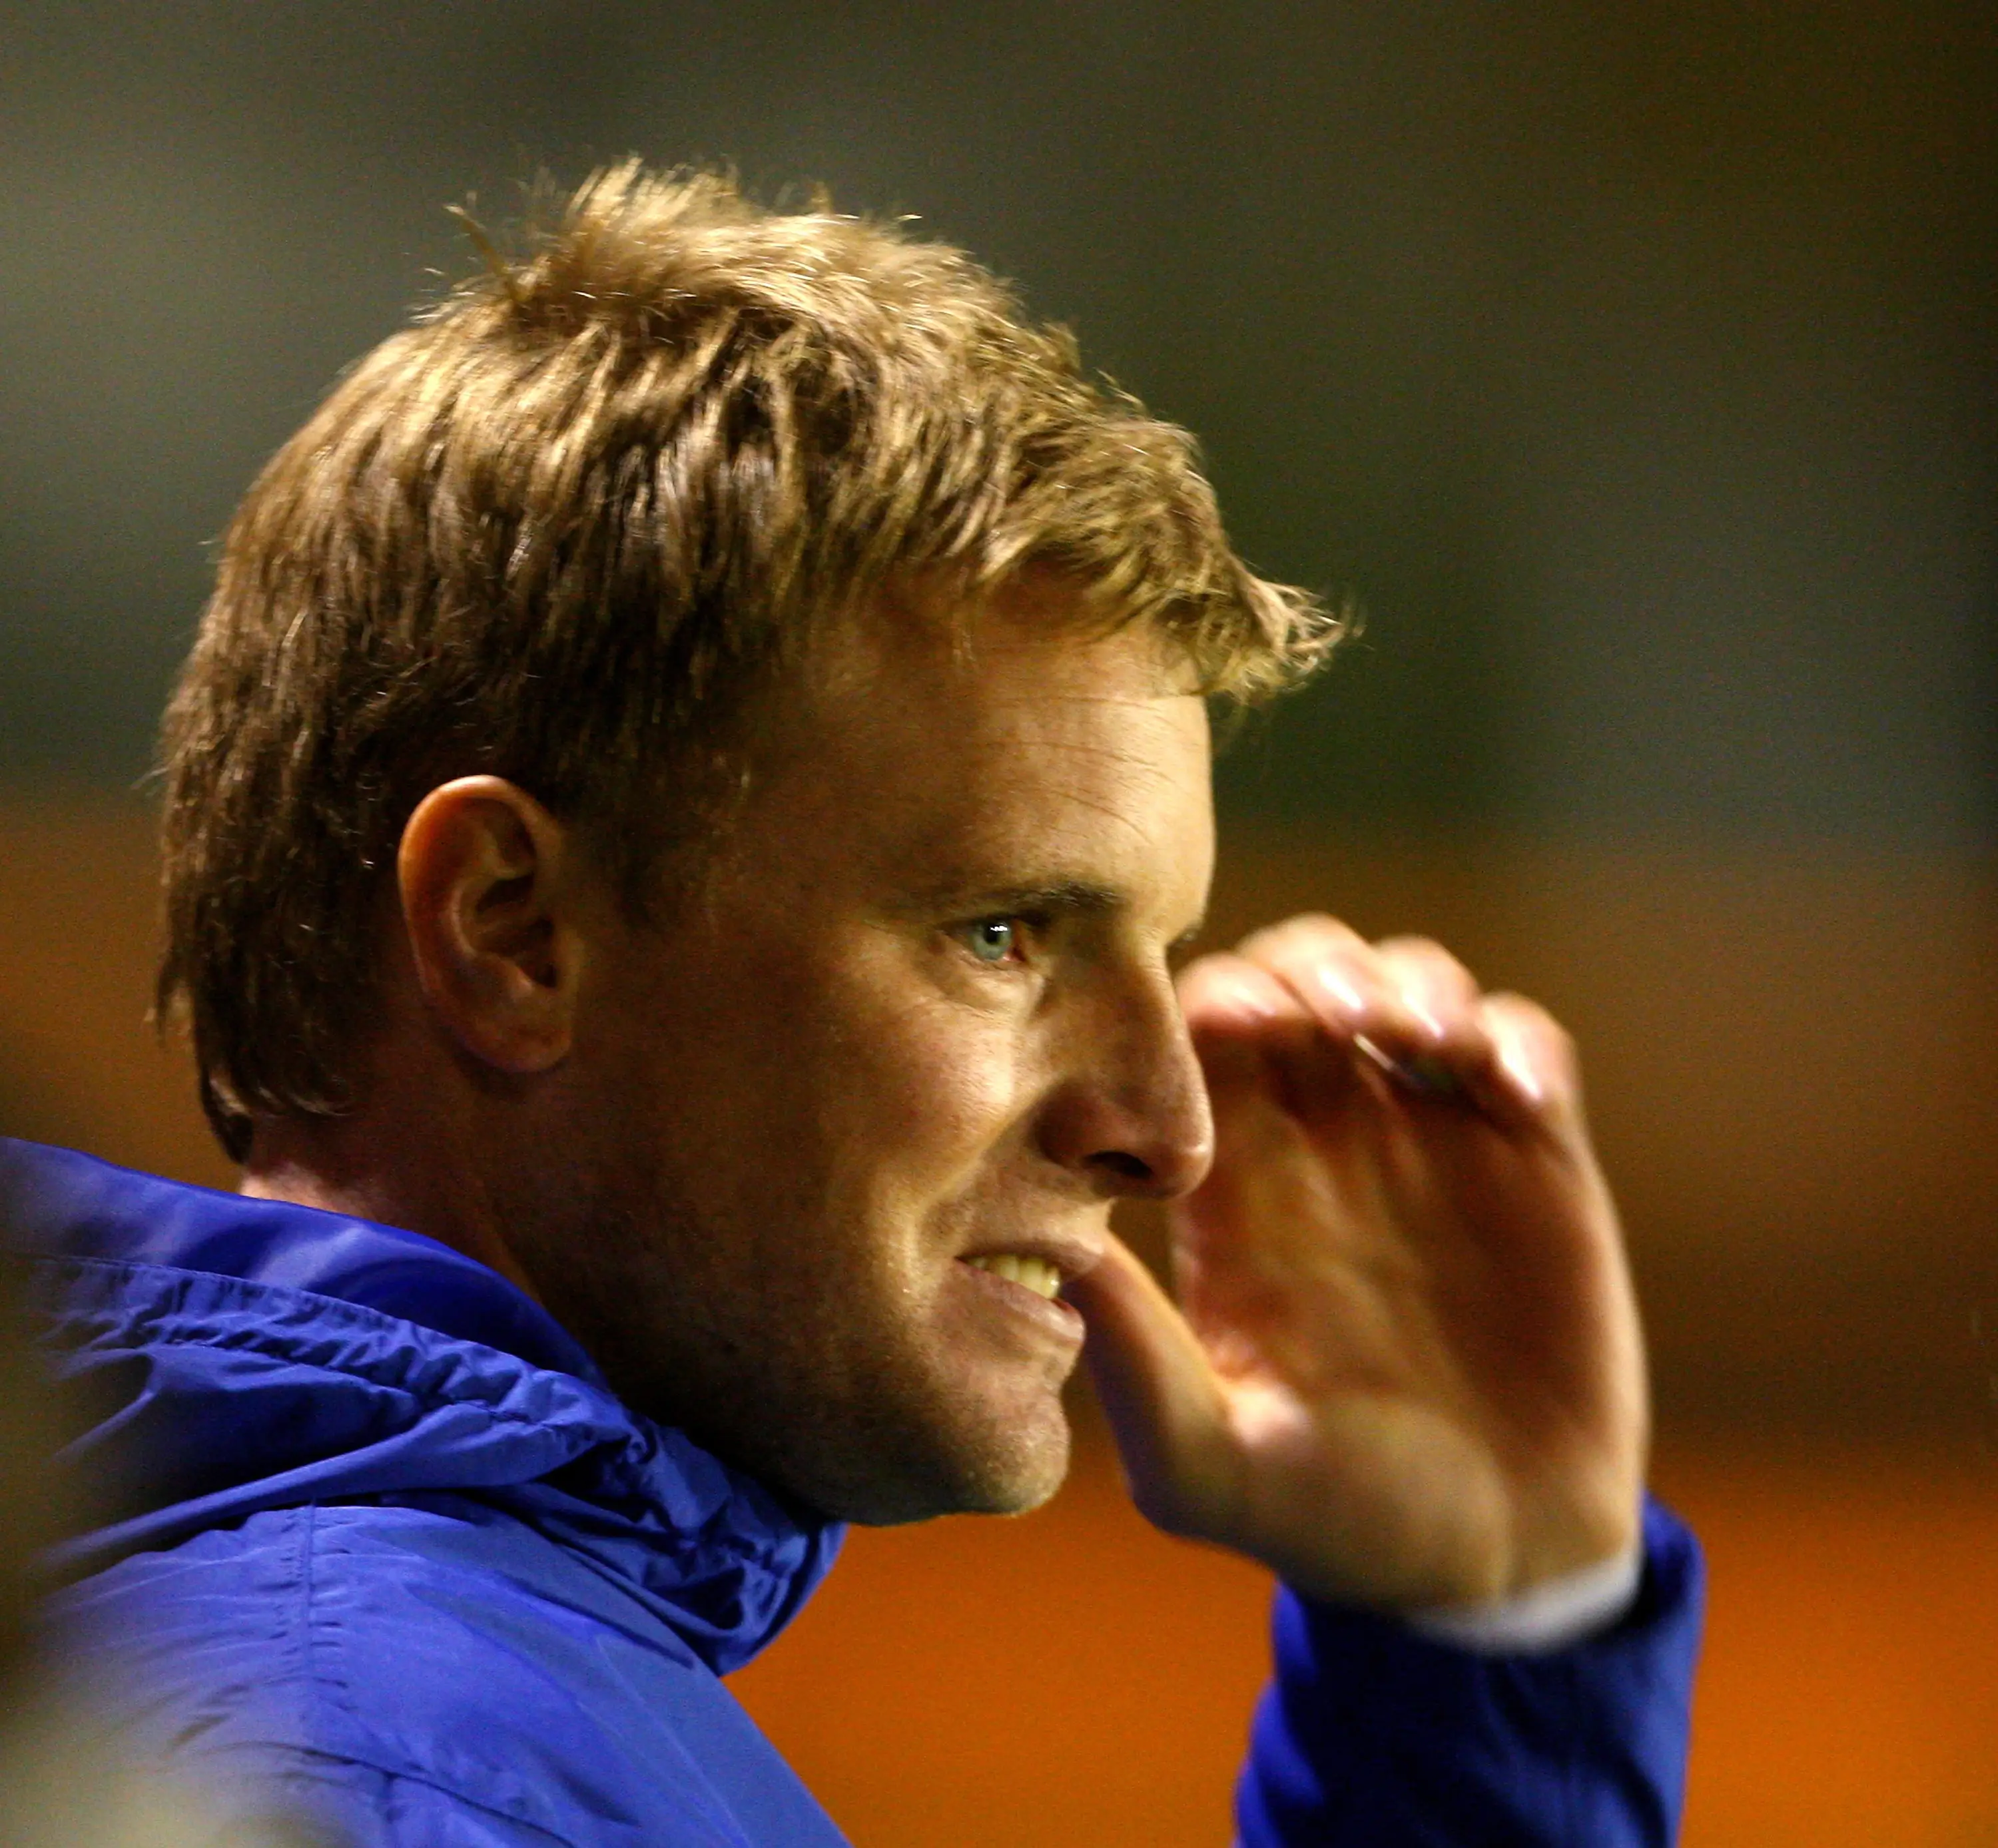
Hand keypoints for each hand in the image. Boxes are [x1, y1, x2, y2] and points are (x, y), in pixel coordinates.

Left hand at [1071, 914, 1645, 1611]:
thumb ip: (1132, 1368)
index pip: (1203, 1038)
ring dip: (1411, 982)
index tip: (1241, 1026)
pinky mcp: (1534, 1158)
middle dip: (1312, 968)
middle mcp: (1326, 1145)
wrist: (1492, 1563)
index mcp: (1236, 1189)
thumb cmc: (1329, 1518)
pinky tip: (1510, 1092)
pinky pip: (1523, 1042)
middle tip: (1335, 1020)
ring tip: (1420, 1044)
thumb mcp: (1210, 1466)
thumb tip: (1048, 1256)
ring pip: (1408, 984)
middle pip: (1298, 979)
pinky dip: (1513, 1035)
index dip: (1215, 1002)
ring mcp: (1432, 1141)